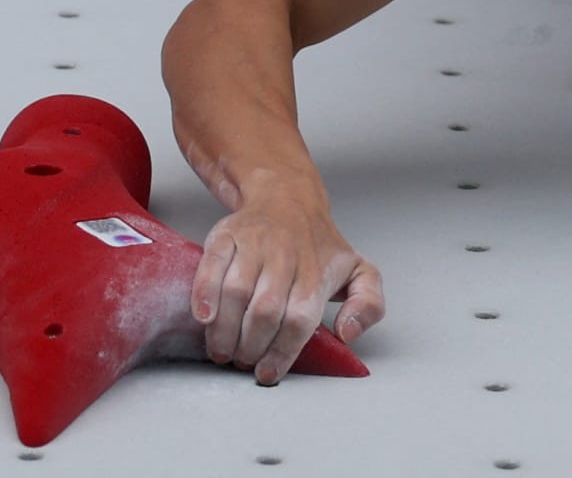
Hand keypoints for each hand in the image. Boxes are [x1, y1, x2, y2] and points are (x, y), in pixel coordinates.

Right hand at [191, 179, 383, 384]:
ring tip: (223, 350)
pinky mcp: (226, 235)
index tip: (268, 373)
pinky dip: (203, 295)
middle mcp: (287, 255)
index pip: (300, 319)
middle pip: (265, 310)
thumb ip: (369, 304)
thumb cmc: (319, 247)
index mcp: (318, 272)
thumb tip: (348, 333)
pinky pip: (211, 266)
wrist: (288, 198)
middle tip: (243, 362)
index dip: (282, 351)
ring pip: (236, 292)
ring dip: (225, 331)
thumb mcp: (359, 271)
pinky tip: (204, 319)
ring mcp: (255, 244)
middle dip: (251, 346)